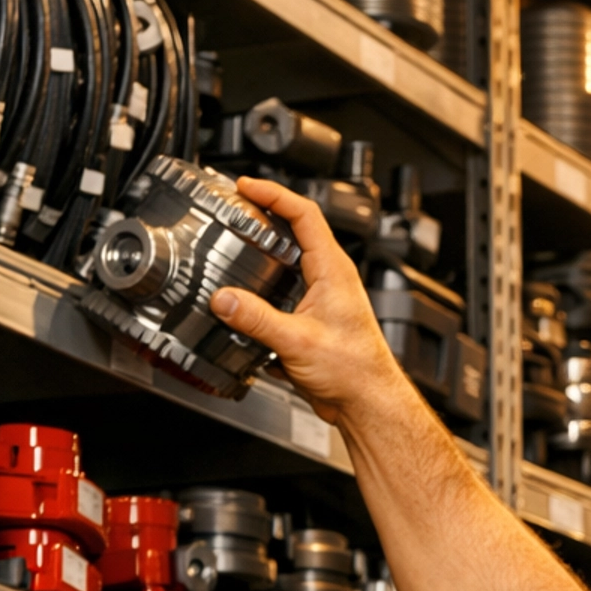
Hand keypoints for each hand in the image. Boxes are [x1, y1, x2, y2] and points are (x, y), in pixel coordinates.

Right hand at [209, 177, 392, 428]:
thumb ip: (256, 319)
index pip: (304, 213)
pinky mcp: (312, 319)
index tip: (246, 187)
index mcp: (333, 270)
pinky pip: (283, 293)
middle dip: (263, 217)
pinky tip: (245, 298)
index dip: (273, 194)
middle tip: (234, 210)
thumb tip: (223, 300)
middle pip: (294, 231)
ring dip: (262, 254)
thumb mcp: (297, 341)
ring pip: (287, 263)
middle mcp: (330, 278)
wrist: (366, 403)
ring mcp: (321, 298)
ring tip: (234, 246)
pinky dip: (263, 288)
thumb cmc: (354, 370)